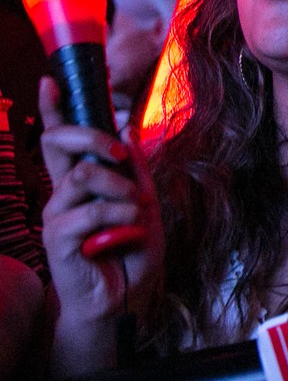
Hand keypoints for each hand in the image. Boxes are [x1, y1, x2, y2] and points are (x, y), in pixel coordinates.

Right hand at [39, 77, 163, 374]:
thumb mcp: (143, 204)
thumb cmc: (131, 253)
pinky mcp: (58, 237)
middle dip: (90, 135)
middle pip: (60, 142)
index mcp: (81, 183)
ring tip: (135, 213)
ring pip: (84, 175)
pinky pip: (89, 210)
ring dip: (121, 190)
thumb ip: (131, 170)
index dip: (54, 110)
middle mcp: (63, 194)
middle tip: (118, 153)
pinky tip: (123, 236)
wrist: (123, 299)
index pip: (61, 140)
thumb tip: (124, 131)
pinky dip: (118, 219)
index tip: (51, 80)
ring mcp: (57, 214)